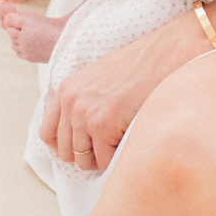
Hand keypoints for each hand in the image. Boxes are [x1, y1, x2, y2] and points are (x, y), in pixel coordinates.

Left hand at [39, 18, 191, 173]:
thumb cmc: (141, 66)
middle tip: (109, 147)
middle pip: (65, 152)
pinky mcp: (104, 125)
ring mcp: (86, 114)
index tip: (84, 148)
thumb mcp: (101, 78)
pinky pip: (105, 161)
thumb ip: (84, 101)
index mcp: (67, 89)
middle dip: (86, 155)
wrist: (167, 54)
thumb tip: (80, 136)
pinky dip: (118, 158)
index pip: (48, 133)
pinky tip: (130, 140)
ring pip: (84, 160)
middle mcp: (71, 101)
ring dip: (102, 158)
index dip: (65, 146)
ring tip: (121, 143)